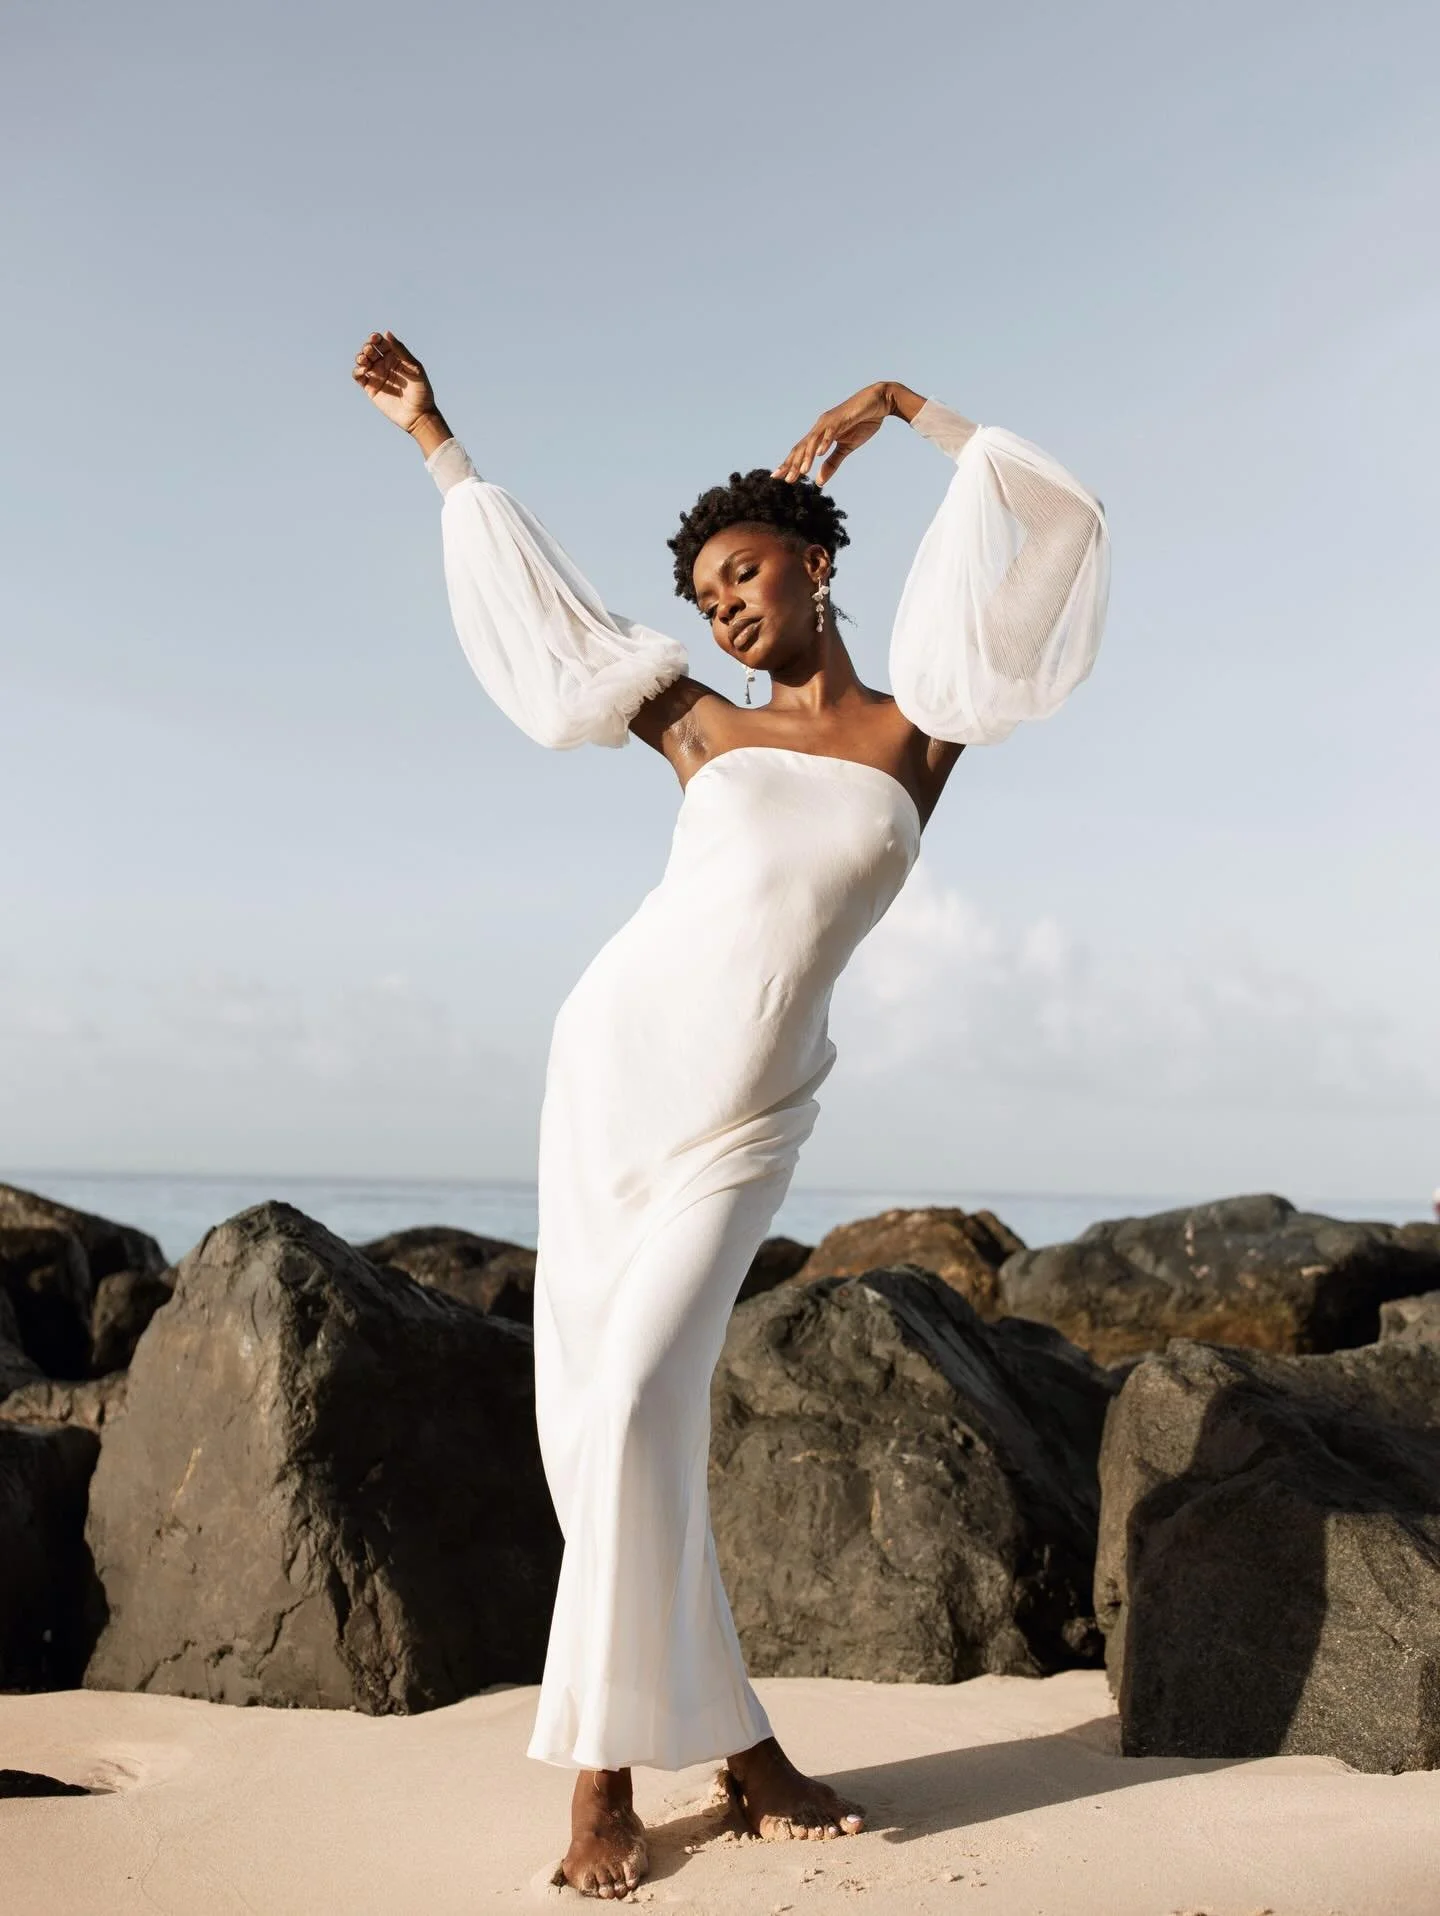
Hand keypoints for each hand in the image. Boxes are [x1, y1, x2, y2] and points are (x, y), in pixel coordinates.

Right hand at [352, 330, 438, 434]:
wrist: (418, 415)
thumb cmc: (421, 391)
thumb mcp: (414, 368)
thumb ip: (401, 351)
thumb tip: (387, 333)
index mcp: (395, 357)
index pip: (381, 342)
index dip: (375, 338)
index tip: (375, 339)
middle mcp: (384, 364)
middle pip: (369, 350)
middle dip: (367, 347)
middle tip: (370, 351)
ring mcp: (377, 376)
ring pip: (362, 361)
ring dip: (360, 357)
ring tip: (365, 361)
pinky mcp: (370, 388)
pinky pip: (358, 376)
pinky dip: (357, 371)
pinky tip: (364, 371)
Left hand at [772, 382, 894, 485]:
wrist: (879, 402)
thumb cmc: (862, 422)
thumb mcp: (846, 448)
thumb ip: (832, 463)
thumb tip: (819, 482)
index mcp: (820, 435)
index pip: (801, 451)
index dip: (789, 464)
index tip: (778, 477)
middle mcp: (820, 427)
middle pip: (803, 447)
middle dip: (792, 463)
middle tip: (783, 479)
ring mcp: (830, 421)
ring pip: (814, 440)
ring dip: (807, 456)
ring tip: (802, 471)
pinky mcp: (842, 418)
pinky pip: (831, 431)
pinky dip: (825, 441)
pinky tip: (820, 453)